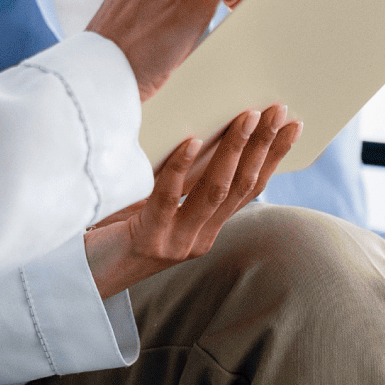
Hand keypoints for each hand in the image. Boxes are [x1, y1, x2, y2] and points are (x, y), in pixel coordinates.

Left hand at [83, 104, 300, 298]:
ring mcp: (177, 240)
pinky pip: (168, 198)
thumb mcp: (158, 204)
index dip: (274, 157)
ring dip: (234, 150)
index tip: (293, 124)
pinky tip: (191, 140)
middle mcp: (200, 237)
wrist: (91, 275)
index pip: (251, 188)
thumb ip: (182, 181)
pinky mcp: (149, 239)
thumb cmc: (120, 229)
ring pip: (214, 191)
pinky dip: (181, 167)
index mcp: (208, 228)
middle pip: (241, 185)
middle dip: (263, 145)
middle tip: (278, 109)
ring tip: (247, 116)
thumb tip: (202, 128)